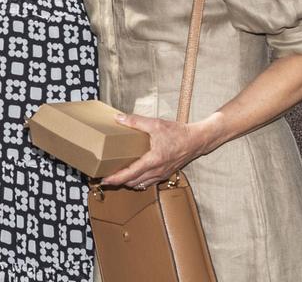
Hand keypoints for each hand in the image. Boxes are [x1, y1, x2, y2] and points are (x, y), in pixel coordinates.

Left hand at [98, 114, 212, 189]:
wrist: (196, 141)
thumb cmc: (178, 132)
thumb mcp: (155, 124)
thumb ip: (135, 121)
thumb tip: (118, 118)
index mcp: (153, 160)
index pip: (131, 173)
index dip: (116, 178)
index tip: (105, 180)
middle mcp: (157, 171)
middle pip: (133, 182)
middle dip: (118, 182)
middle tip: (106, 178)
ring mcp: (162, 174)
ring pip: (141, 184)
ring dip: (128, 182)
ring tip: (117, 177)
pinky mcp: (165, 174)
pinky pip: (149, 182)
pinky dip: (138, 181)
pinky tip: (133, 175)